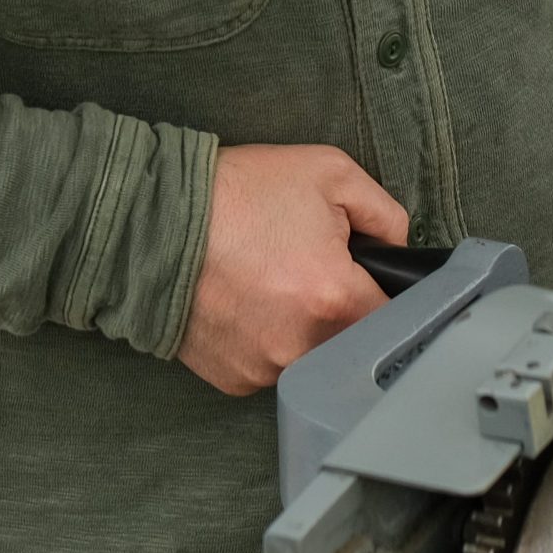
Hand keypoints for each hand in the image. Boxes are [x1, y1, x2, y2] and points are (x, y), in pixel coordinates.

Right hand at [175, 143, 408, 395]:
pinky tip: (249, 303)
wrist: (152, 221)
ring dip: (305, 326)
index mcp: (334, 298)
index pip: (395, 316)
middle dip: (344, 307)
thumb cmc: (241, 193)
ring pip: (312, 355)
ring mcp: (264, 369)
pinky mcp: (233, 379)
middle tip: (314, 267)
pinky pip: (271, 365)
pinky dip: (268, 339)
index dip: (390, 294)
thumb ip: (386, 214)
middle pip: (353, 338)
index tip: (376, 278)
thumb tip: (400, 250)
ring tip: (274, 281)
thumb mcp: (330, 173)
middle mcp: (302, 346)